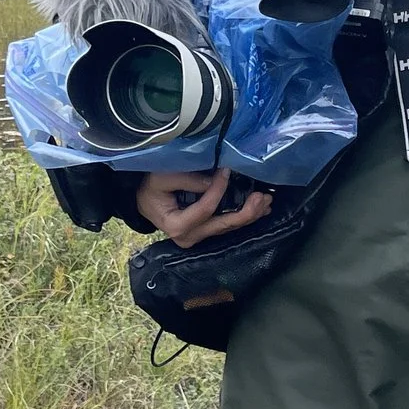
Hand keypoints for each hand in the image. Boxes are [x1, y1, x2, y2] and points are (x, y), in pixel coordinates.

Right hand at [135, 167, 273, 248]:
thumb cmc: (150, 188)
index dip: (218, 190)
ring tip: (265, 200)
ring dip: (249, 215)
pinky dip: (243, 216)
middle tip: (261, 197)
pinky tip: (258, 208)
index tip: (226, 171)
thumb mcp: (162, 178)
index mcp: (177, 226)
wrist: (142, 201)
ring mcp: (198, 237)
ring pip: (228, 228)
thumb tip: (217, 179)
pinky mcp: (204, 233)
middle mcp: (189, 237)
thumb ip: (188, 180)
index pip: (205, 209)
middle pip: (223, 225)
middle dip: (246, 212)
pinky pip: (226, 226)